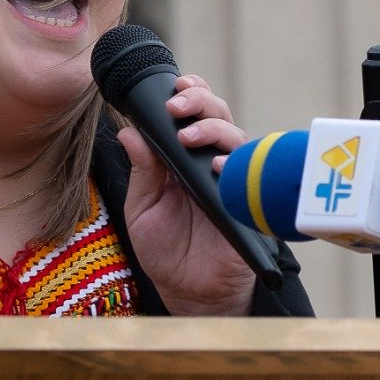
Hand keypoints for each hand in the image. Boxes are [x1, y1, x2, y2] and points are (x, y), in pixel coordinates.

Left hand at [118, 75, 258, 315]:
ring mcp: (235, 183)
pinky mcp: (249, 207)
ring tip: (189, 136)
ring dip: (214, 129)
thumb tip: (129, 132)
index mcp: (187, 160)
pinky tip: (218, 167)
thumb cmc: (165, 250)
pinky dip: (235, 167)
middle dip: (201, 102)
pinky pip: (251, 180)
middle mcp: (214, 164)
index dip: (191, 94)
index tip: (175, 86)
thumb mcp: (143, 208)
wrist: (187, 293)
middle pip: (219, 117)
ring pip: (237, 139)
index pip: (195, 115)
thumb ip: (142, 171)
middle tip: (177, 104)